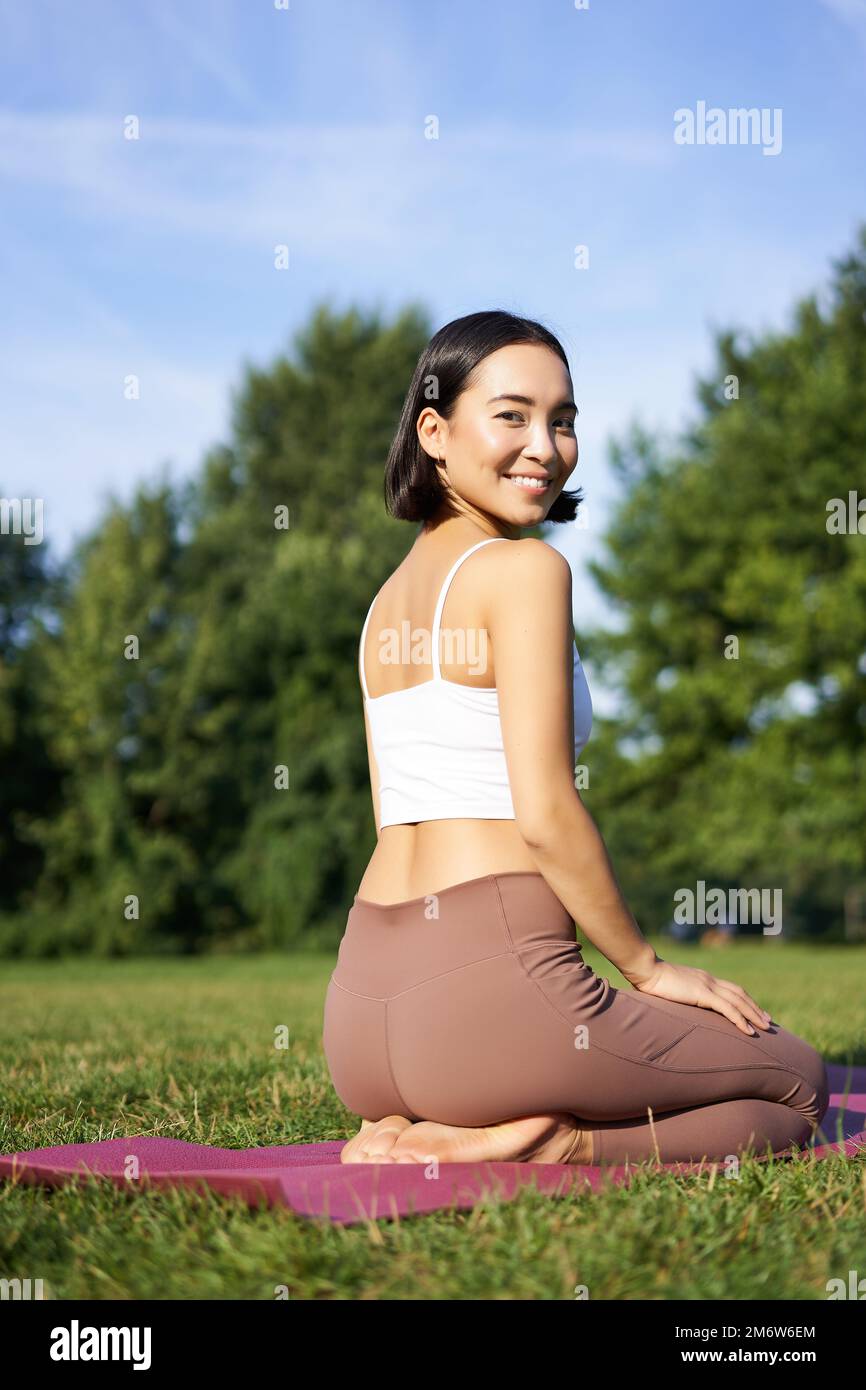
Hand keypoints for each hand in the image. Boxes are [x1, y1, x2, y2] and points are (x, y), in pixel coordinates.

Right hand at [626, 958, 772, 1035]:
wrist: (644, 968)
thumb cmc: (649, 978)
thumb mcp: (668, 989)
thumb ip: (676, 995)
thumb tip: (674, 1005)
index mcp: (702, 978)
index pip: (730, 989)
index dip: (744, 1000)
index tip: (754, 1011)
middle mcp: (708, 980)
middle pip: (739, 994)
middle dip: (755, 1007)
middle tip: (768, 1021)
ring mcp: (706, 985)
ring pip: (738, 1001)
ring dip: (754, 1014)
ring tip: (765, 1027)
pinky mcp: (702, 994)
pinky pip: (727, 1009)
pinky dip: (740, 1020)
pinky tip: (748, 1032)